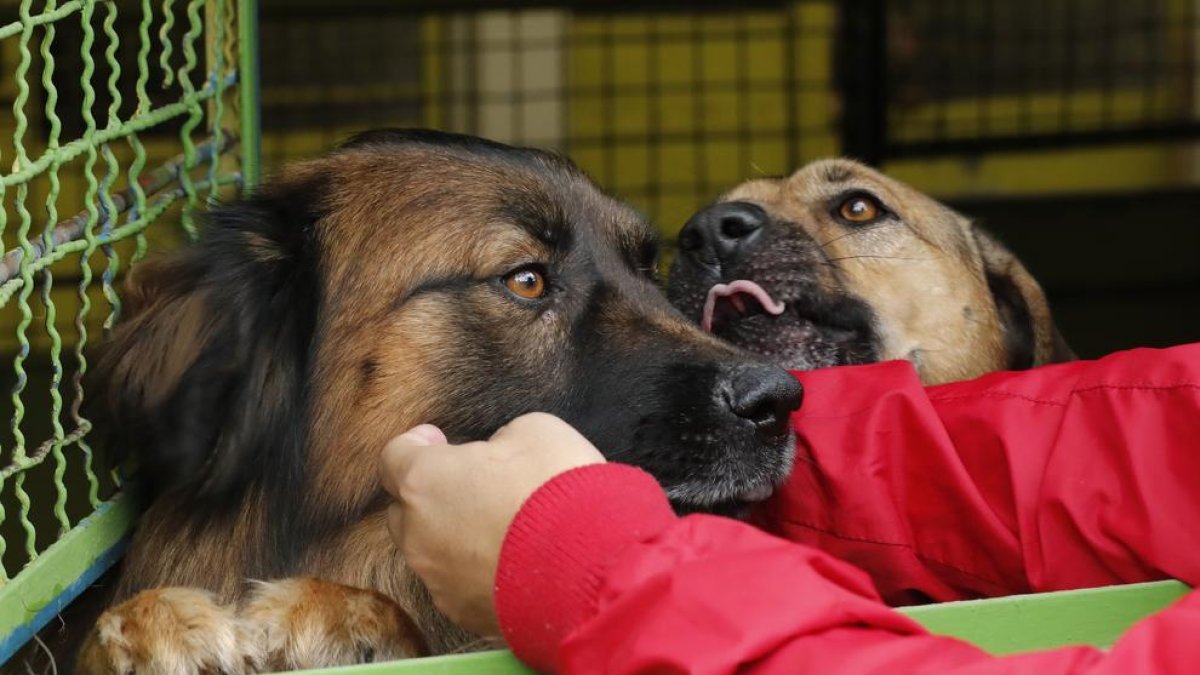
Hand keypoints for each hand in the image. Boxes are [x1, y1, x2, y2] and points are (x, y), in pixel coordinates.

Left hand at [378, 413, 605, 635]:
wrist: (591, 565)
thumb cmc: (558, 489)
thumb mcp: (535, 431)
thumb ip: (499, 440)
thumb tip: (498, 455)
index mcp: (425, 481)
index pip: (393, 457)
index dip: (416, 445)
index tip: (438, 441)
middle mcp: (418, 534)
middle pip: (405, 510)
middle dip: (431, 495)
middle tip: (473, 484)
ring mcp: (438, 579)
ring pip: (431, 552)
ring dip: (454, 536)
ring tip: (500, 528)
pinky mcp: (464, 613)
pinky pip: (457, 585)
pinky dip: (475, 571)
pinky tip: (511, 561)